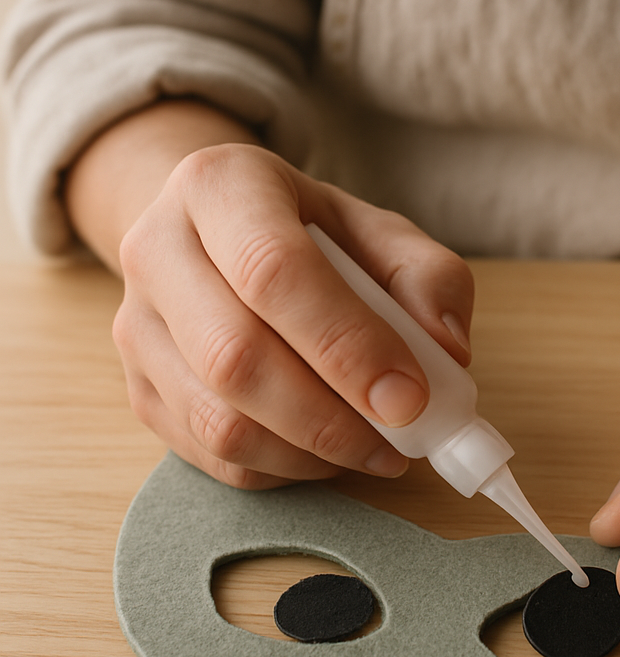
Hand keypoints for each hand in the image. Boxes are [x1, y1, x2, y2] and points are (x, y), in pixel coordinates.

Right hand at [109, 140, 472, 488]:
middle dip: (330, 416)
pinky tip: (327, 453)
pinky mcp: (139, 389)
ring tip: (374, 450)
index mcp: (221, 186)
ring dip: (310, 454)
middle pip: (234, 356)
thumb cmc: (311, 234)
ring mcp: (136, 325)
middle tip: (401, 439)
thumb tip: (446, 353)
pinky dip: (282, 470)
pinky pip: (210, 456)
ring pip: (217, 420)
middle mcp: (156, 249)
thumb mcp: (380, 231)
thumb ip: (429, 279)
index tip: (410, 398)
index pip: (274, 271)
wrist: (219, 237)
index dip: (347, 345)